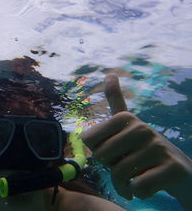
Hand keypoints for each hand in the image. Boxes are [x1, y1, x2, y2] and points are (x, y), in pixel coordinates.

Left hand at [81, 74, 191, 208]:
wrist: (179, 172)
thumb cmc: (144, 149)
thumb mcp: (128, 125)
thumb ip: (116, 102)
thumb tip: (110, 74)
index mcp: (125, 118)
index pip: (88, 140)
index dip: (98, 151)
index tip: (114, 150)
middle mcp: (142, 128)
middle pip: (102, 157)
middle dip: (110, 168)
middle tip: (126, 166)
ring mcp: (158, 147)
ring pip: (119, 175)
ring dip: (123, 185)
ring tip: (133, 180)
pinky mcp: (173, 168)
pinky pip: (138, 187)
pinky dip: (138, 192)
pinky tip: (147, 187)